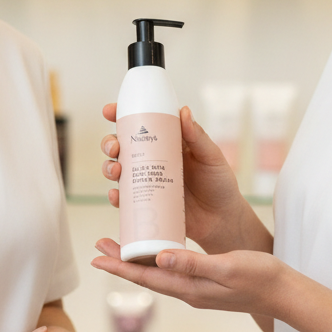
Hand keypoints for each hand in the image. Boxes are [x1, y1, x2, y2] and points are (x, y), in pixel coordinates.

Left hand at [91, 242, 287, 316]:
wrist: (284, 293)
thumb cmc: (260, 278)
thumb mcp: (226, 267)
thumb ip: (194, 264)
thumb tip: (160, 259)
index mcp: (190, 289)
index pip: (146, 278)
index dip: (119, 267)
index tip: (97, 256)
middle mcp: (188, 291)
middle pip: (146, 276)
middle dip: (121, 261)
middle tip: (99, 245)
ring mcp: (196, 289)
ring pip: (158, 274)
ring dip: (136, 261)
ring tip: (119, 245)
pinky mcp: (205, 283)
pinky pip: (173, 271)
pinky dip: (157, 260)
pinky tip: (156, 250)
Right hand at [100, 102, 260, 252]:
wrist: (222, 221)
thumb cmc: (219, 184)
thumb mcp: (211, 157)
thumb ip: (198, 136)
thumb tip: (184, 111)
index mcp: (167, 142)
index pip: (141, 123)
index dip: (121, 115)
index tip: (110, 111)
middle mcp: (152, 159)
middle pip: (122, 146)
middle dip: (109, 143)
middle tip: (114, 147)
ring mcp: (147, 181)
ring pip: (118, 170)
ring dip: (109, 167)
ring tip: (116, 170)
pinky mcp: (146, 203)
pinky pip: (124, 199)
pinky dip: (115, 196)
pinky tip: (116, 195)